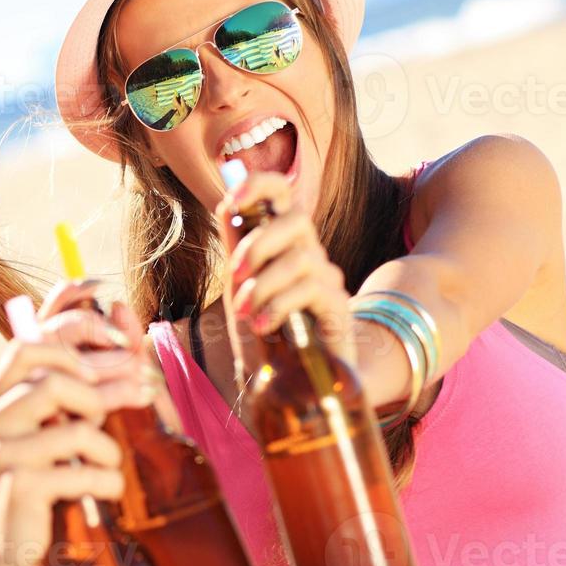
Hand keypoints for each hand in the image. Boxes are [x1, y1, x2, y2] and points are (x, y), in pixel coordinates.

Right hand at [0, 292, 156, 565]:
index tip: (125, 345)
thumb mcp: (57, 424)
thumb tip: (123, 319)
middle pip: (51, 376)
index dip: (77, 331)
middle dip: (105, 388)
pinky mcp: (17, 486)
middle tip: (140, 396)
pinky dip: (106, 480)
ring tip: (109, 462)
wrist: (9, 545)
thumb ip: (80, 378)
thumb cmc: (45, 478)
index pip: (29, 340)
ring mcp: (0, 451)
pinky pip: (80, 472)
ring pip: (73, 426)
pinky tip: (107, 490)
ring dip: (107, 445)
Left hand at [217, 170, 354, 366]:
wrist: (293, 380)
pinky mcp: (339, 308)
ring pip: (300, 259)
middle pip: (297, 220)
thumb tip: (226, 204)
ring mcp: (327, 279)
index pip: (283, 194)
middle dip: (258, 245)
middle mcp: (310, 252)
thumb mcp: (241, 285)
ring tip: (243, 313)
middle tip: (234, 276)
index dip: (260, 185)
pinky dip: (278, 306)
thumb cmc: (266, 327)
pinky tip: (261, 326)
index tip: (232, 199)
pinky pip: (311, 292)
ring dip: (262, 286)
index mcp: (284, 242)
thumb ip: (236, 246)